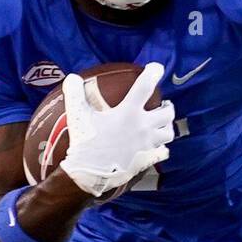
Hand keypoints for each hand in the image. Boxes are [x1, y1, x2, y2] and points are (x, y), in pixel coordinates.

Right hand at [59, 62, 174, 198]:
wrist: (89, 173)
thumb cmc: (85, 142)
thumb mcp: (77, 115)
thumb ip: (75, 94)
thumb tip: (72, 77)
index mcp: (128, 112)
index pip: (145, 86)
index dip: (154, 73)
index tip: (157, 68)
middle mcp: (142, 126)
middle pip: (167, 112)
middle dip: (167, 107)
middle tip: (163, 105)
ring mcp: (147, 144)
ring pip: (169, 133)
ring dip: (167, 126)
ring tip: (161, 124)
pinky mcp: (147, 159)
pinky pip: (163, 152)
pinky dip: (162, 148)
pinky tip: (157, 147)